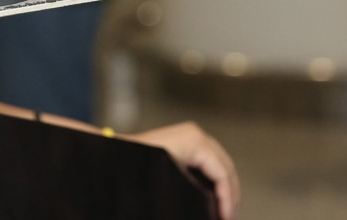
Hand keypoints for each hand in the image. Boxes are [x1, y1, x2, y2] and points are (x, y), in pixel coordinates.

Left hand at [125, 121, 239, 219]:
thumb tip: (216, 211)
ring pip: (220, 165)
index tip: (227, 218)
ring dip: (225, 188)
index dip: (228, 199)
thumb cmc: (138, 168)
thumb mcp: (170, 183)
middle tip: (229, 217)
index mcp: (195, 141)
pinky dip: (214, 181)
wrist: (116, 153)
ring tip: (225, 211)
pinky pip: (209, 163)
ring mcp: (193, 136)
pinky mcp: (188, 142)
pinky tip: (214, 198)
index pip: (223, 174)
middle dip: (230, 195)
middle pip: (226, 168)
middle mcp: (197, 134)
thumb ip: (196, 196)